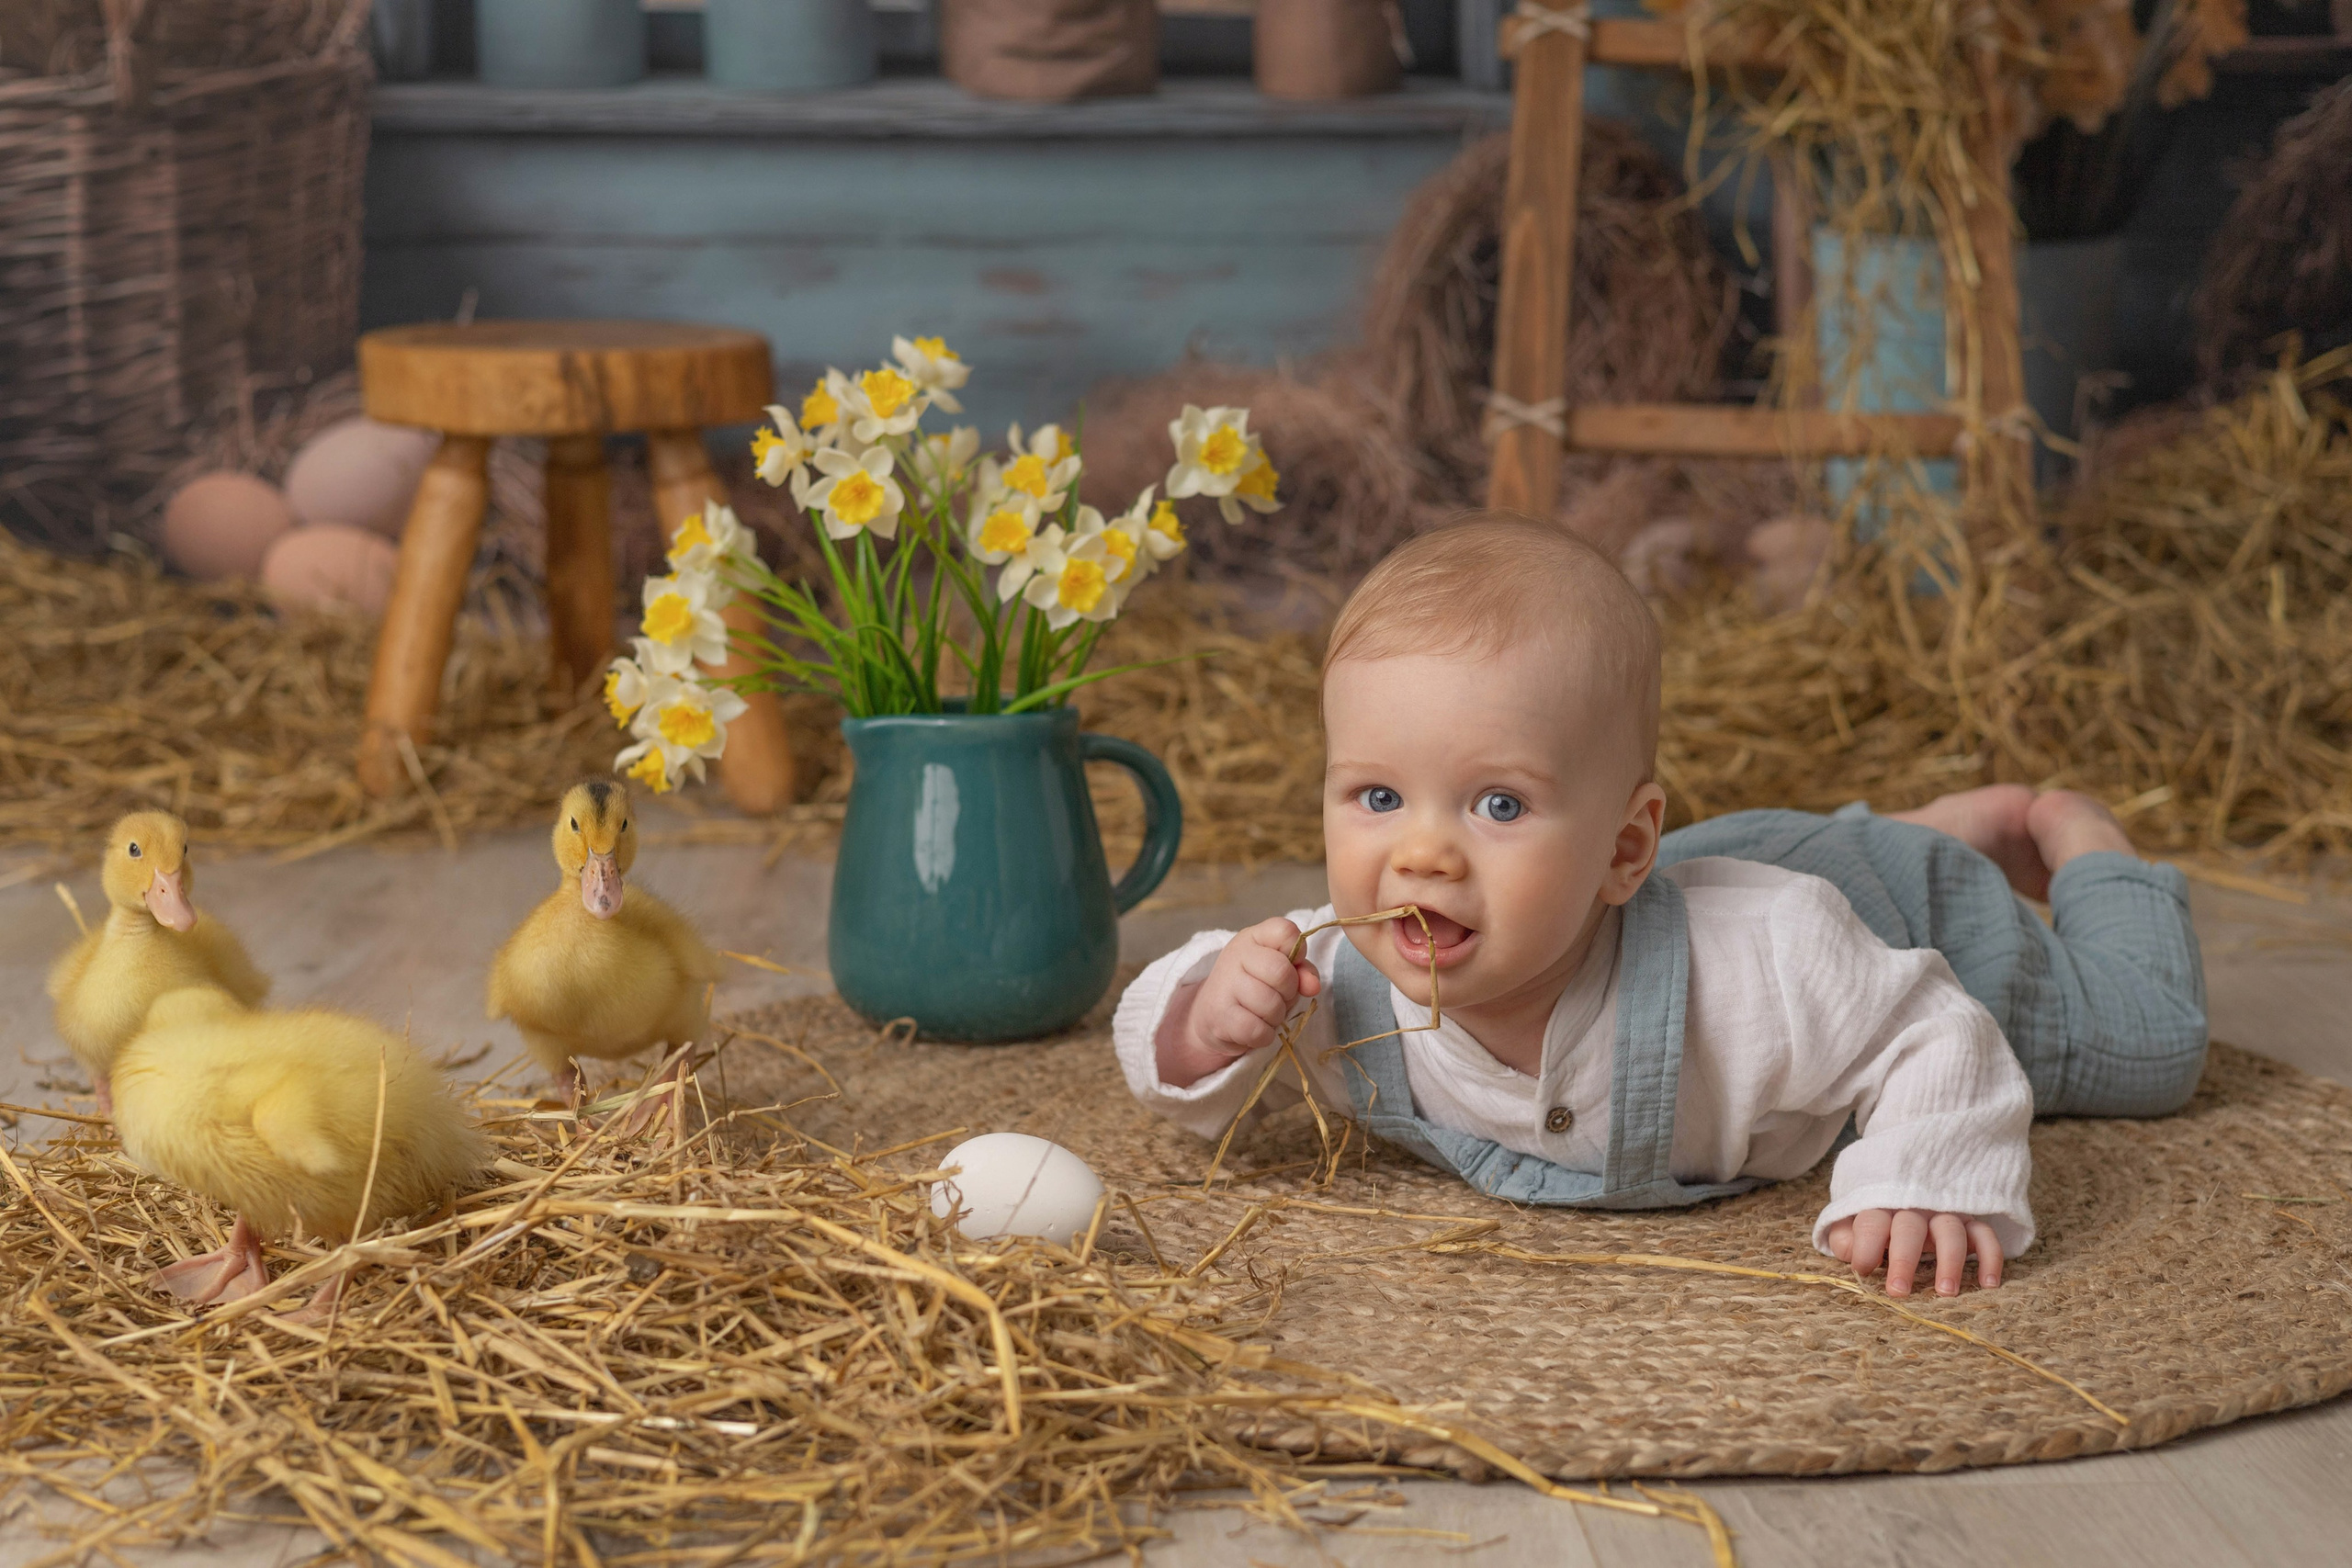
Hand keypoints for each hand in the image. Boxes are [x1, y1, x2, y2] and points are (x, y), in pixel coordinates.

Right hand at [1155, 917, 1322, 1088]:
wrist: (1212, 1014)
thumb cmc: (1255, 987)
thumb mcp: (1280, 971)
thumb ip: (1303, 971)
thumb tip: (1313, 986)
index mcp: (1252, 937)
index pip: (1285, 931)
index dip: (1298, 953)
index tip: (1291, 966)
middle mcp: (1235, 955)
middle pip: (1282, 973)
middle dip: (1289, 992)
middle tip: (1277, 997)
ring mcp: (1224, 985)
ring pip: (1271, 1005)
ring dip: (1276, 1017)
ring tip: (1264, 1013)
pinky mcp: (1219, 1016)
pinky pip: (1258, 1030)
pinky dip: (1264, 1036)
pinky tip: (1254, 1028)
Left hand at [1825, 1209, 2004, 1296]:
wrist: (1901, 1192)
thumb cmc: (1874, 1222)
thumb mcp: (1851, 1224)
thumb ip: (1845, 1238)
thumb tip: (1849, 1251)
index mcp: (1880, 1207)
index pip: (1872, 1222)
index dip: (1866, 1245)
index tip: (1863, 1269)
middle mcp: (1913, 1208)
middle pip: (1909, 1228)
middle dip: (1903, 1259)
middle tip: (1898, 1291)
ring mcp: (1944, 1214)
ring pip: (1950, 1231)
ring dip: (1949, 1261)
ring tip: (1945, 1292)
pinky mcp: (1969, 1222)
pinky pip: (1985, 1235)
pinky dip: (1991, 1257)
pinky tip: (1988, 1284)